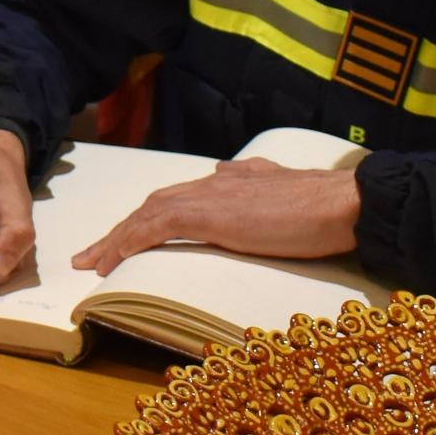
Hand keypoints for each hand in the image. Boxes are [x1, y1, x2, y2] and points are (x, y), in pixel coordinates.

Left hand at [73, 160, 364, 276]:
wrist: (343, 203)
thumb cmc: (325, 207)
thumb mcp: (281, 190)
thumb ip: (253, 181)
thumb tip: (230, 171)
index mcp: (231, 180)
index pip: (177, 199)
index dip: (147, 219)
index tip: (128, 239)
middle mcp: (214, 182)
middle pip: (153, 205)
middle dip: (121, 230)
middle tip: (92, 255)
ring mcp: (210, 196)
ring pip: (148, 215)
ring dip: (117, 239)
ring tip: (93, 263)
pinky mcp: (209, 214)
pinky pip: (156, 227)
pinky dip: (131, 242)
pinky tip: (114, 259)